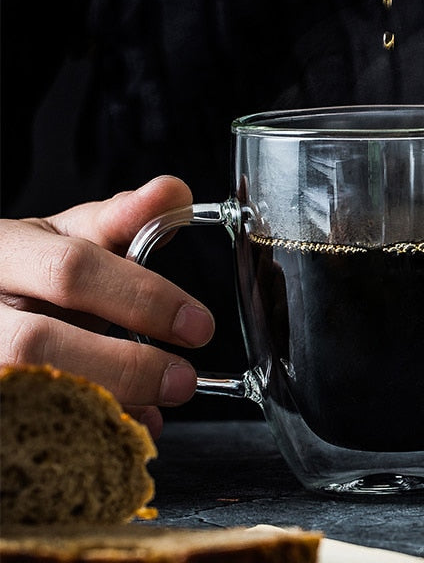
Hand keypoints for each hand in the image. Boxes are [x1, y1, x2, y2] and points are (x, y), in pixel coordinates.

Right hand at [0, 176, 214, 438]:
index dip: (141, 299)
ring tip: (157, 409)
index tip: (199, 326)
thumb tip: (175, 192)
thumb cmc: (28, 269)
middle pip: (37, 346)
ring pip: (30, 394)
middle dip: (123, 367)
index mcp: (2, 252)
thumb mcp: (65, 236)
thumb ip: (121, 219)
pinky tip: (116, 433)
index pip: (71, 271)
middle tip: (184, 380)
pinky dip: (80, 436)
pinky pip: (26, 430)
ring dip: (103, 408)